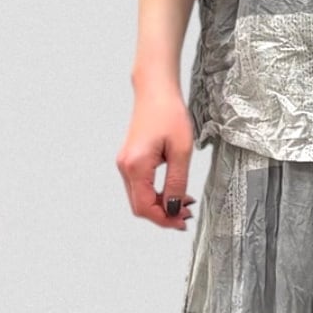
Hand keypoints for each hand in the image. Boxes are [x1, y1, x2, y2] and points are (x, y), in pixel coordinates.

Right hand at [116, 84, 196, 230]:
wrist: (156, 90)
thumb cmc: (168, 113)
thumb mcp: (181, 151)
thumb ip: (177, 183)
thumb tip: (175, 208)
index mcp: (135, 166)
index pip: (145, 207)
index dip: (164, 219)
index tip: (183, 222)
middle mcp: (125, 167)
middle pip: (140, 206)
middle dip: (163, 215)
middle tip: (187, 215)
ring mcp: (125, 164)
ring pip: (139, 198)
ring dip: (160, 205)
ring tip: (185, 203)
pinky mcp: (130, 160)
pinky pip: (140, 187)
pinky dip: (155, 194)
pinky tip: (173, 192)